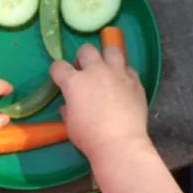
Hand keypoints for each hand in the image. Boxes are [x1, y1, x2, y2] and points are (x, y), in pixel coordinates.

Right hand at [48, 40, 151, 167]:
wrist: (119, 142)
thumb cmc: (89, 136)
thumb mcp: (71, 124)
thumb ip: (68, 109)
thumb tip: (68, 105)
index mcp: (75, 83)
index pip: (59, 67)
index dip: (57, 71)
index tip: (58, 77)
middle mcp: (96, 71)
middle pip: (86, 50)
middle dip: (81, 57)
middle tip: (83, 70)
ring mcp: (118, 73)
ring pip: (111, 50)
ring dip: (105, 56)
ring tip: (105, 68)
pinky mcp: (135, 80)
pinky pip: (128, 69)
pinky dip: (123, 74)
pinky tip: (121, 84)